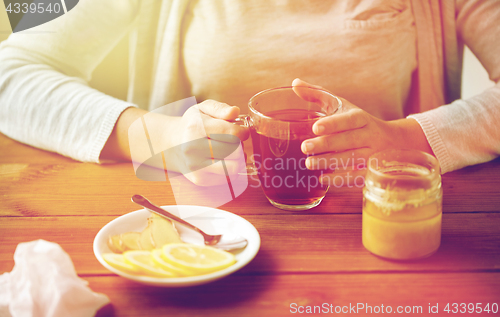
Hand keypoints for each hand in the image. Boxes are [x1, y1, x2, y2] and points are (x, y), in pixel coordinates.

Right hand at [168, 100, 248, 185]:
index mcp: (195, 127)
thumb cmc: (192, 125)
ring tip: (232, 152)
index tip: (241, 132)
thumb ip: (220, 108)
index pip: (232, 133)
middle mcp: (192, 148)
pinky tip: (224, 161)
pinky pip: (228, 178)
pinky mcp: (200, 179)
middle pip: (235, 151)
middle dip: (240, 145)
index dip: (243, 133)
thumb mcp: (203, 109)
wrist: (172, 145)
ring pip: (233, 167)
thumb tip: (235, 111)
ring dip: (238, 160)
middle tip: (235, 142)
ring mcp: (195, 166)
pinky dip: (231, 169)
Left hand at [292, 79, 432, 186]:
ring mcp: (373, 155)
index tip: (315, 127)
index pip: (350, 120)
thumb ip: (318, 95)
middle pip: (349, 140)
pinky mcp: (371, 172)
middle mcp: (370, 136)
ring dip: (330, 162)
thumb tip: (295, 83)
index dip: (334, 124)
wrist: (395, 141)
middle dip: (326, 145)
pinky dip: (340, 179)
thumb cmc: (359, 122)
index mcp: (362, 118)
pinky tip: (323, 179)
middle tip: (304, 148)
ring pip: (352, 159)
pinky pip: (357, 177)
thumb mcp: (342, 106)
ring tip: (309, 164)